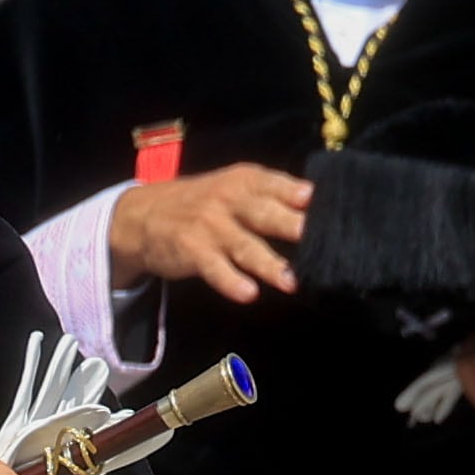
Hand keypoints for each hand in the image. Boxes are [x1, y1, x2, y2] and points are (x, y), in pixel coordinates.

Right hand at [107, 166, 311, 305]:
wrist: (143, 216)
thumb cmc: (203, 203)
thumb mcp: (234, 187)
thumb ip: (273, 195)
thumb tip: (318, 207)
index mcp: (245, 180)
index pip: (278, 185)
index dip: (302, 196)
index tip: (331, 208)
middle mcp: (229, 199)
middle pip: (265, 214)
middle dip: (293, 226)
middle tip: (322, 241)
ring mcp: (210, 225)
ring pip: (245, 246)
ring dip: (269, 265)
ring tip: (292, 282)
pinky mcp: (192, 250)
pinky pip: (215, 268)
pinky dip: (230, 281)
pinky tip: (248, 293)